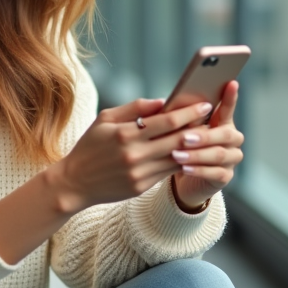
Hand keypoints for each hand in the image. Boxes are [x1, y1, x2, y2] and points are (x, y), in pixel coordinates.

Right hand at [45, 97, 216, 213]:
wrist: (75, 182)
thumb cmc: (90, 146)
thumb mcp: (105, 119)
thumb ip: (134, 108)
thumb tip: (163, 101)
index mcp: (125, 133)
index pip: (166, 121)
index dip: (188, 113)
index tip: (204, 105)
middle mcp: (134, 154)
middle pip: (177, 139)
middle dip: (198, 128)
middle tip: (213, 120)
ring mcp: (139, 172)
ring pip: (177, 157)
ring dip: (195, 147)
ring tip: (207, 136)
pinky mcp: (141, 186)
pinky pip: (168, 172)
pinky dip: (181, 162)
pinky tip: (190, 153)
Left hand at [170, 81, 244, 211]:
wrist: (182, 177)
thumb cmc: (180, 147)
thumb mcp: (178, 130)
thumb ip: (179, 117)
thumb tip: (165, 104)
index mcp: (222, 122)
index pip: (227, 107)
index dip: (230, 97)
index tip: (231, 83)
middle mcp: (232, 139)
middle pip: (226, 134)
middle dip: (204, 136)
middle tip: (184, 137)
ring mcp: (231, 158)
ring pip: (219, 154)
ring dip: (197, 154)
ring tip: (177, 155)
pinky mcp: (225, 176)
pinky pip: (216, 173)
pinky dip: (199, 170)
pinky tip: (185, 168)